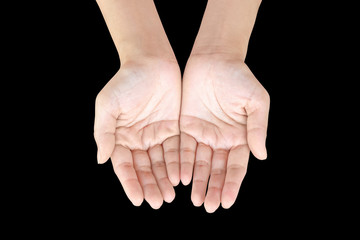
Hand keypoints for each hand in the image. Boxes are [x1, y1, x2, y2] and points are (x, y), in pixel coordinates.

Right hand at [94, 58, 180, 208]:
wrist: (151, 61)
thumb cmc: (126, 80)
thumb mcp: (108, 105)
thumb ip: (104, 132)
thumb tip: (101, 159)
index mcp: (120, 137)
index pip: (124, 166)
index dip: (130, 183)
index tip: (137, 200)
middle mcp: (138, 140)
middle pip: (144, 169)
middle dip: (150, 186)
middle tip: (158, 202)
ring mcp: (156, 135)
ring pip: (160, 163)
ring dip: (164, 180)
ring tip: (169, 197)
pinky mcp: (173, 129)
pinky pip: (176, 150)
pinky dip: (177, 164)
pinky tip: (180, 178)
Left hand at [180, 55, 269, 212]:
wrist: (214, 58)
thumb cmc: (239, 77)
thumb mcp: (256, 102)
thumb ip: (258, 128)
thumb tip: (262, 156)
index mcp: (240, 136)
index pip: (236, 166)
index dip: (232, 184)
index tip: (227, 201)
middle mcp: (221, 139)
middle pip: (217, 169)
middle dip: (213, 188)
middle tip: (208, 206)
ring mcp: (203, 134)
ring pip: (200, 163)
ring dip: (198, 181)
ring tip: (195, 199)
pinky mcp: (186, 126)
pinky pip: (183, 149)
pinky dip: (182, 164)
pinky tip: (181, 178)